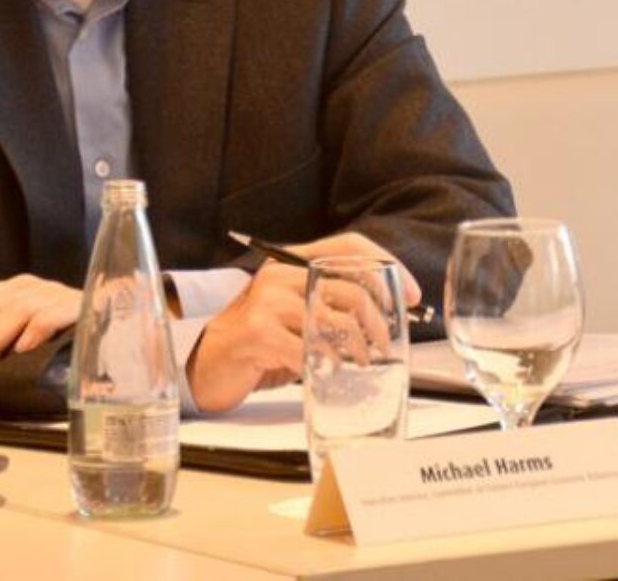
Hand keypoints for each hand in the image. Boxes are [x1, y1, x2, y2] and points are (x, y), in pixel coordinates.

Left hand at [0, 274, 81, 386]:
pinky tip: (20, 351)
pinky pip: (48, 317)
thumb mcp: (20, 329)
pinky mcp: (74, 309)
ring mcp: (50, 296)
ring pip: (9, 312)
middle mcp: (26, 287)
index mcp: (8, 289)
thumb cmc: (58, 334)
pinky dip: (32, 333)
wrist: (113, 319)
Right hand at [187, 232, 420, 412]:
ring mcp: (267, 303)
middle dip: (380, 322)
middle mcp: (280, 274)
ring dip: (358, 349)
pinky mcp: (259, 333)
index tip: (410, 294)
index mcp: (292, 261)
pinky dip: (327, 365)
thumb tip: (387, 312)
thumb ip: (330, 302)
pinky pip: (310, 350)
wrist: (207, 363)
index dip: (387, 266)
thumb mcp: (296, 311)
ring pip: (336, 322)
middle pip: (351, 288)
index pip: (350, 245)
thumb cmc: (260, 340)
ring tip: (361, 363)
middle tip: (386, 344)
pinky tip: (329, 372)